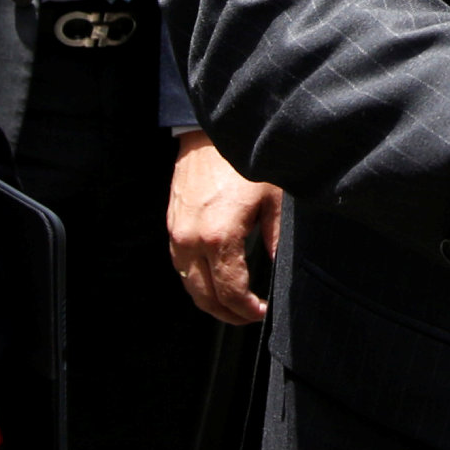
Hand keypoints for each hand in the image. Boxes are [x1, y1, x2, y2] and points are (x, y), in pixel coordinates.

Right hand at [168, 131, 280, 322]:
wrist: (208, 134)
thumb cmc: (242, 162)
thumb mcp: (272, 200)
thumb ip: (274, 239)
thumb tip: (278, 268)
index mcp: (219, 237)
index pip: (230, 292)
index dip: (247, 310)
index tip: (262, 311)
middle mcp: (191, 241)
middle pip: (204, 297)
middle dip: (228, 314)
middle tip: (249, 315)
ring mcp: (177, 234)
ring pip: (188, 284)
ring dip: (210, 299)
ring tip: (233, 303)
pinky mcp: (171, 226)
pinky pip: (180, 266)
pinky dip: (196, 280)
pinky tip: (214, 279)